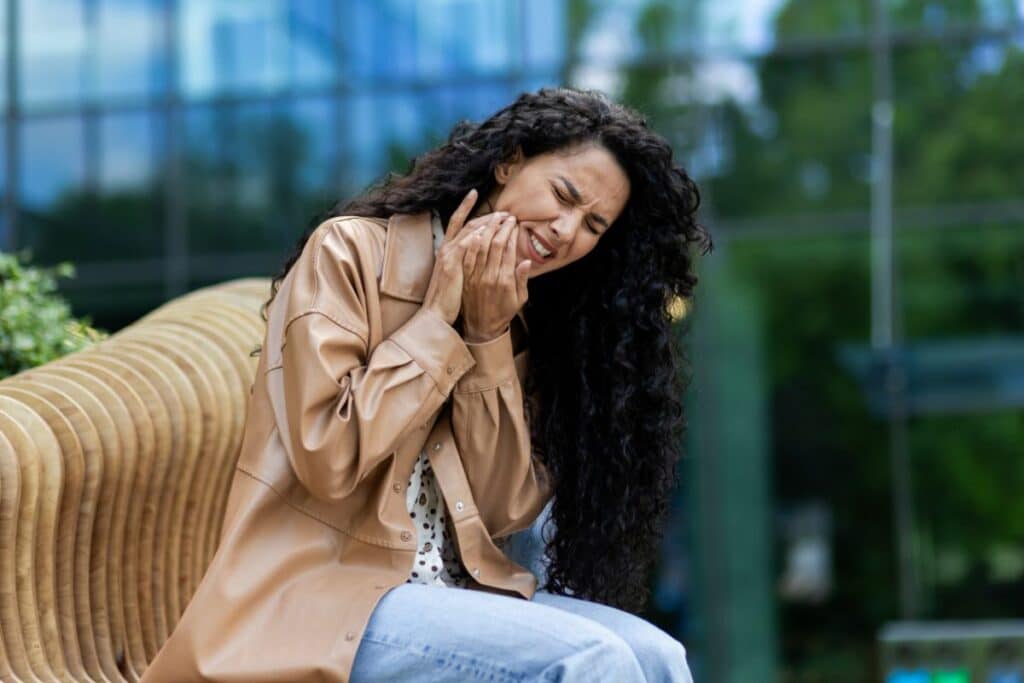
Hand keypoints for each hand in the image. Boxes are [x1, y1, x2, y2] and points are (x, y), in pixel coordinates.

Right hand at [422, 190, 511, 324]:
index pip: (460, 224)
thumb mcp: (458, 276)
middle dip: (487, 217)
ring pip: (469, 232)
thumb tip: (477, 247)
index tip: (483, 202)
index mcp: (449, 251)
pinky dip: (475, 236)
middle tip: (504, 212)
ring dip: (488, 223)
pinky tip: (488, 230)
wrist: (436, 314)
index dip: (469, 210)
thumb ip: (466, 261)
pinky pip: (464, 246)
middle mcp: (447, 249)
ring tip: (503, 218)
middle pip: (468, 224)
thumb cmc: (448, 299)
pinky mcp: (451, 265)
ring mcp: (448, 256)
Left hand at [460, 213, 530, 342]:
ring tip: (493, 217)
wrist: (481, 328)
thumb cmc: (503, 313)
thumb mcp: (520, 300)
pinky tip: (476, 231)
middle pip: (495, 244)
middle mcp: (489, 277)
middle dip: (501, 227)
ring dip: (487, 229)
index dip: (511, 233)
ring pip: (480, 246)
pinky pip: (467, 256)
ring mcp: (475, 277)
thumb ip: (522, 280)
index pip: (508, 250)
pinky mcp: (465, 278)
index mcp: (505, 281)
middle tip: (506, 216)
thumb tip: (526, 262)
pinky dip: (472, 242)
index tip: (514, 223)